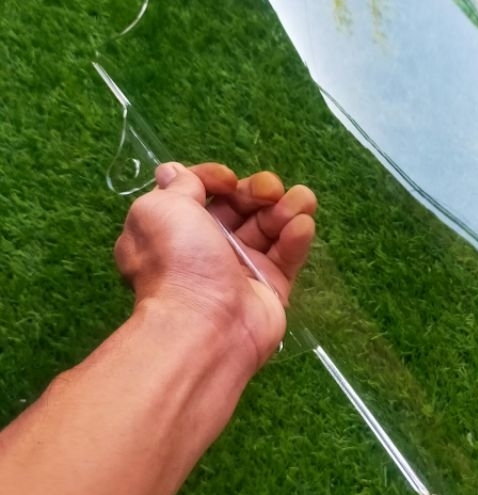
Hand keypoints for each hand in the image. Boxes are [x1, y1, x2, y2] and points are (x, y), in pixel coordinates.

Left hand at [114, 162, 316, 371]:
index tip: (227, 181)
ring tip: (299, 204)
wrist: (205, 324)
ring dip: (287, 207)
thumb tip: (172, 170)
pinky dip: (297, 236)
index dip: (217, 177)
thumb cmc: (178, 261)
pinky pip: (288, 254)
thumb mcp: (160, 208)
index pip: (202, 191)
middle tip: (269, 192)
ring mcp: (242, 268)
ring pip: (270, 225)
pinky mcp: (272, 287)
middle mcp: (207, 247)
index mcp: (175, 228)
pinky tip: (301, 226)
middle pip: (241, 205)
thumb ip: (176, 185)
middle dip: (259, 190)